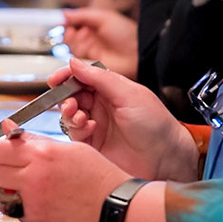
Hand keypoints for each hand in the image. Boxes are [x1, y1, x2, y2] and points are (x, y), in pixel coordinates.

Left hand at [0, 132, 126, 221]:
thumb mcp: (71, 149)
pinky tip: (45, 204)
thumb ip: (34, 139)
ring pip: (2, 193)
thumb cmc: (100, 178)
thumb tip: (7, 126)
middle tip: (12, 171)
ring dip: (10, 190)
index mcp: (42, 153)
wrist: (118, 210)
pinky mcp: (37, 221)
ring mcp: (33, 201)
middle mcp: (34, 176)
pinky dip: (25, 208)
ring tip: (32, 189)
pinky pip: (18, 212)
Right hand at [50, 58, 198, 181]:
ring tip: (78, 115)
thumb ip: (99, 78)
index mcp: (112, 89)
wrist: (166, 159)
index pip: (83, 77)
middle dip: (65, 96)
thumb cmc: (156, 125)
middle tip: (68, 101)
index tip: (56, 79)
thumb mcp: (128, 94)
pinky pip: (74, 134)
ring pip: (70, 114)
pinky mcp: (93, 144)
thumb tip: (74, 62)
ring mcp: (97, 125)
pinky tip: (89, 128)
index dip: (68, 76)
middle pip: (72, 95)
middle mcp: (102, 106)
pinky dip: (77, 129)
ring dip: (69, 113)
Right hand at [60, 7, 138, 77]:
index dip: (66, 26)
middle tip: (72, 31)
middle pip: (70, 40)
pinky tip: (87, 49)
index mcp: (91, 28)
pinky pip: (78, 63)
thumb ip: (82, 15)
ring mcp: (91, 54)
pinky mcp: (92, 67)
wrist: (139, 51)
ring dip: (76, 43)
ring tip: (84, 37)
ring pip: (73, 50)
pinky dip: (79, 55)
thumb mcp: (104, 17)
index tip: (63, 24)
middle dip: (69, 35)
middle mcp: (90, 42)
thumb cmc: (126, 33)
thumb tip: (64, 14)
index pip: (72, 27)